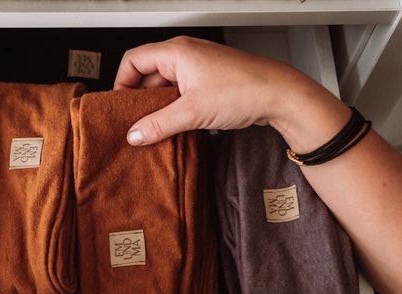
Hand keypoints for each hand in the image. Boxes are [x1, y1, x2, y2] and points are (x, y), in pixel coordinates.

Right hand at [114, 36, 343, 149]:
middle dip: (140, 100)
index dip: (121, 83)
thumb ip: (158, 124)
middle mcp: (186, 55)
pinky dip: (175, 110)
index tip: (119, 107)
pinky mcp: (210, 83)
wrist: (282, 96)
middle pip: (148, 75)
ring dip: (158, 108)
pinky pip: (182, 95)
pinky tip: (176, 128)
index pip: (133, 60)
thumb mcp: (192, 112)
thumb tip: (135, 134)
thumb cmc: (245, 90)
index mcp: (177, 51)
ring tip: (156, 129)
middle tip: (135, 124)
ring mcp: (199, 69)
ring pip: (166, 87)